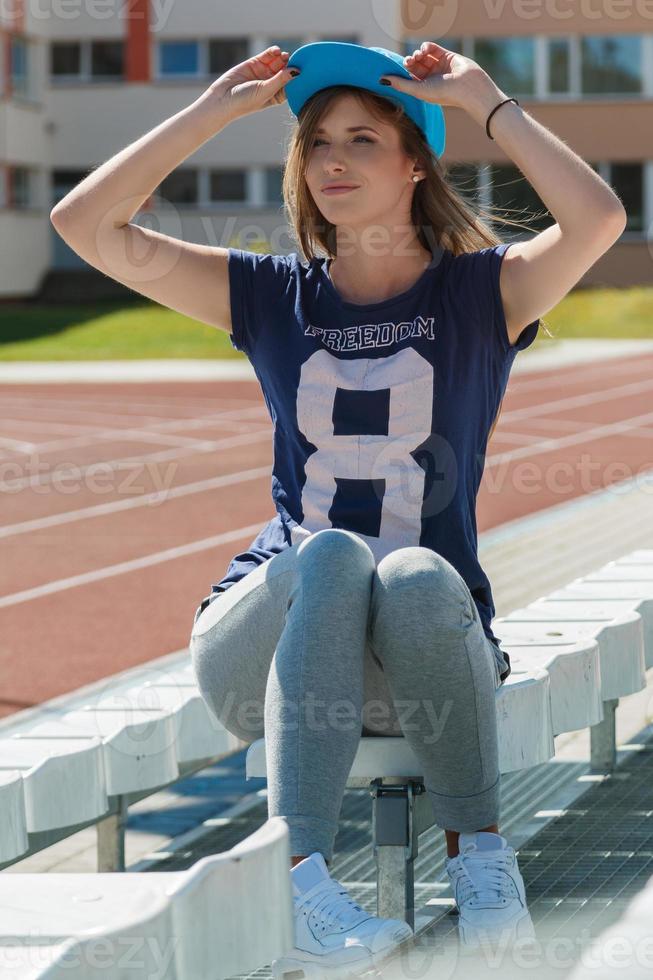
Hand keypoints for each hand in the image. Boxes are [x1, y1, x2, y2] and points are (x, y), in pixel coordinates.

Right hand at [206, 46, 299, 119]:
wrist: (223, 98)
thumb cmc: (245, 101)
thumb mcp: (266, 91)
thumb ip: (280, 80)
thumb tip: (297, 71)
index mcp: (277, 95)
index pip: (291, 84)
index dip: (298, 77)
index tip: (306, 71)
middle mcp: (272, 83)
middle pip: (286, 70)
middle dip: (291, 64)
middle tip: (296, 60)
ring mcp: (264, 73)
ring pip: (277, 62)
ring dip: (282, 57)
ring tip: (284, 55)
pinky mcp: (255, 63)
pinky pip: (267, 55)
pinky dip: (273, 52)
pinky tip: (276, 51)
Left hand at [379, 41, 499, 114]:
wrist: (466, 86)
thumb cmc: (443, 93)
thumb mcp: (417, 90)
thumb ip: (400, 84)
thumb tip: (381, 80)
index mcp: (424, 88)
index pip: (408, 77)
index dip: (401, 71)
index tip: (394, 67)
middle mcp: (431, 78)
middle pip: (414, 65)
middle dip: (409, 61)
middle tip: (409, 61)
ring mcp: (438, 66)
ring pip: (422, 56)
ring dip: (417, 54)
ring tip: (418, 56)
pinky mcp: (446, 55)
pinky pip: (432, 48)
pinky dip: (426, 47)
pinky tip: (424, 50)